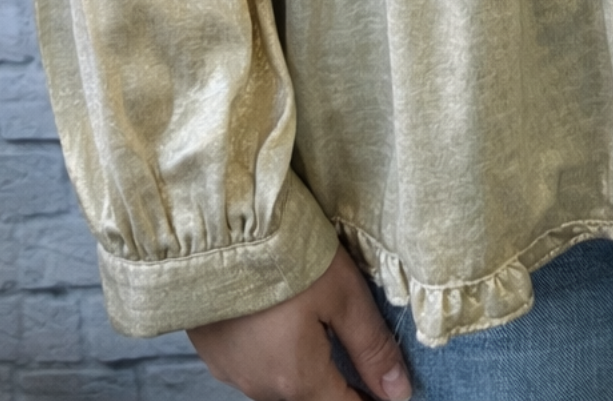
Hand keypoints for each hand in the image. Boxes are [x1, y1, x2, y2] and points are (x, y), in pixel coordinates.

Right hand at [188, 244, 410, 399]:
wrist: (214, 229)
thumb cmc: (283, 256)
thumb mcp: (344, 294)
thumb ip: (372, 347)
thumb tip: (398, 391)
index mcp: (297, 380)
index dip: (370, 397)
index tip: (386, 384)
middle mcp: (261, 386)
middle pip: (311, 394)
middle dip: (336, 376)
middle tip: (350, 334)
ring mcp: (232, 369)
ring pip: (280, 378)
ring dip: (302, 359)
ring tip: (312, 314)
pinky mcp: (213, 349)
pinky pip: (253, 360)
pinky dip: (273, 345)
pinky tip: (278, 312)